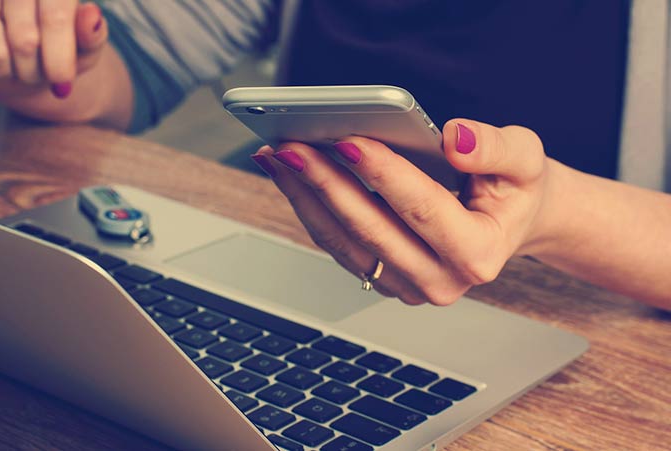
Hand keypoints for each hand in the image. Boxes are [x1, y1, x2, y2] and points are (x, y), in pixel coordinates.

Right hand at [0, 0, 106, 98]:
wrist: (20, 51)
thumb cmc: (58, 47)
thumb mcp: (84, 46)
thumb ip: (92, 35)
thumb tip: (91, 15)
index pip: (54, 17)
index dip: (59, 57)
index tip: (62, 84)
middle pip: (24, 40)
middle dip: (34, 72)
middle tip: (36, 73)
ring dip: (7, 74)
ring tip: (13, 67)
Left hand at [251, 120, 549, 304]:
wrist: (509, 222)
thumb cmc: (514, 190)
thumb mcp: (525, 160)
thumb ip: (496, 148)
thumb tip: (454, 139)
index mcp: (479, 254)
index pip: (422, 210)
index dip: (383, 174)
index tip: (348, 140)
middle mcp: (440, 281)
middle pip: (371, 230)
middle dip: (327, 183)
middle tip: (292, 145)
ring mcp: (407, 285)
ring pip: (344, 242)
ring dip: (306, 197)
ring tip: (279, 156)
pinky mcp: (382, 278)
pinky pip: (337, 245)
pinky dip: (310, 207)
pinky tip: (291, 175)